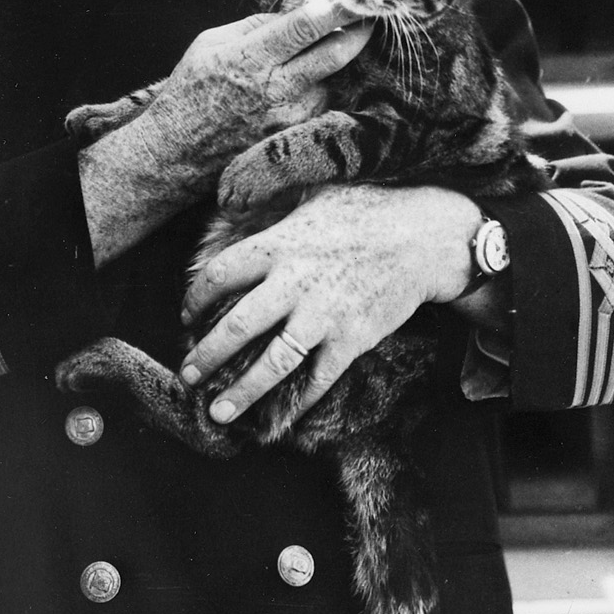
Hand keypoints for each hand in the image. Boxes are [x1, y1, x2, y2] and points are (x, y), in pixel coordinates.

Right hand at [129, 2, 371, 184]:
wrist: (180, 153)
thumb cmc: (192, 92)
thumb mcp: (210, 43)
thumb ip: (256, 24)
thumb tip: (296, 11)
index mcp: (251, 58)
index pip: (304, 26)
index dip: (336, 7)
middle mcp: (278, 90)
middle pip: (336, 53)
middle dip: (358, 31)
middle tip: (368, 17)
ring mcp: (292, 117)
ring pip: (331, 78)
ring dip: (331, 64)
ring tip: (307, 61)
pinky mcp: (298, 137)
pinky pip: (322, 102)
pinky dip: (319, 89)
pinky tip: (295, 91)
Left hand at [178, 184, 481, 425]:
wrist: (425, 237)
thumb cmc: (368, 209)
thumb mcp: (315, 196)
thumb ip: (275, 209)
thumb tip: (237, 203)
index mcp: (279, 245)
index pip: (219, 275)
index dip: (195, 298)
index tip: (188, 314)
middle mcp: (295, 283)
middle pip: (236, 326)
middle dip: (206, 355)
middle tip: (188, 375)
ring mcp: (324, 315)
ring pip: (272, 362)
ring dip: (242, 392)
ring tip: (218, 413)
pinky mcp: (352, 339)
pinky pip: (318, 379)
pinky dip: (298, 401)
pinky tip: (279, 418)